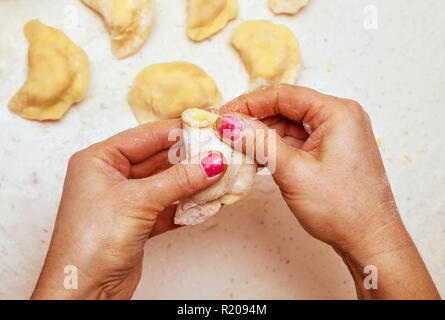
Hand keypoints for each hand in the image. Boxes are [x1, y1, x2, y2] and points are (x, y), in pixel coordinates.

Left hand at [31, 119, 225, 299]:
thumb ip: (178, 180)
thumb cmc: (91, 243)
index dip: (177, 131)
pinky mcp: (138, 222)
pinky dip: (186, 205)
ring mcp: (125, 200)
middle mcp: (111, 177)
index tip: (207, 127)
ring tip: (220, 175)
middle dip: (189, 158)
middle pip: (158, 159)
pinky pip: (167, 206)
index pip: (145, 136)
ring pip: (165, 183)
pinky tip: (207, 202)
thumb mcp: (138, 202)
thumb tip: (211, 162)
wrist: (84, 294)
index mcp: (99, 160)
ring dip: (191, 183)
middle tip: (219, 152)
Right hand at [217, 84, 439, 298]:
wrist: (370, 242)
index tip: (222, 115)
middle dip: (253, 120)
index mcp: (337, 113)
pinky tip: (255, 155)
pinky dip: (275, 147)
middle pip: (286, 108)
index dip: (248, 103)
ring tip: (234, 145)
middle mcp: (339, 118)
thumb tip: (229, 122)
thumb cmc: (342, 209)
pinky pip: (296, 141)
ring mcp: (336, 136)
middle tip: (223, 131)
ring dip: (262, 135)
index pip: (283, 95)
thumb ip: (259, 142)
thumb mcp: (293, 171)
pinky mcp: (330, 152)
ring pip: (289, 126)